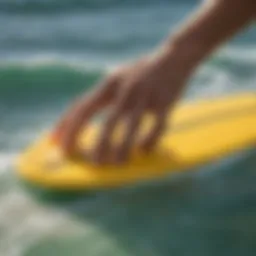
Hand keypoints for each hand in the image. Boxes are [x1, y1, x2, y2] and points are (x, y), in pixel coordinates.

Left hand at [53, 46, 192, 163]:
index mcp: (110, 83)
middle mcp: (126, 89)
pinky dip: (150, 141)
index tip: (58, 144)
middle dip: (98, 145)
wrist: (174, 56)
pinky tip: (143, 151)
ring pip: (131, 127)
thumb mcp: (117, 78)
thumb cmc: (139, 72)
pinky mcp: (166, 101)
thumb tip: (80, 114)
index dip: (68, 127)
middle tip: (92, 163)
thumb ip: (102, 95)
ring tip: (117, 164)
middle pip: (108, 121)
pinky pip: (157, 126)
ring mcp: (146, 95)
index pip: (83, 107)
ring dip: (123, 147)